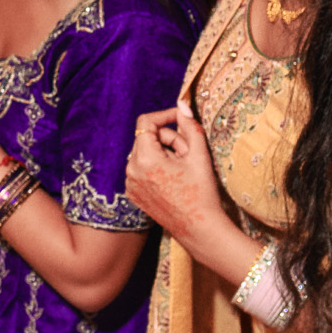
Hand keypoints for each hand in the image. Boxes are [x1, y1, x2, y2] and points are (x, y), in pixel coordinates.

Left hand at [124, 106, 224, 242]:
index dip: (164, 116)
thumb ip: (189, 126)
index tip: (181, 118)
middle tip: (190, 152)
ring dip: (163, 154)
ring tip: (183, 169)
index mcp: (144, 159)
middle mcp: (131, 170)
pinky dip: (156, 168)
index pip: (145, 123)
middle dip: (169, 139)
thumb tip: (181, 105)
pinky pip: (141, 169)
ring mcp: (129, 183)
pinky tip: (173, 181)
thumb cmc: (202, 192)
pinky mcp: (133, 193)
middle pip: (146, 138)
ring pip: (144, 153)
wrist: (198, 228)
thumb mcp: (199, 155)